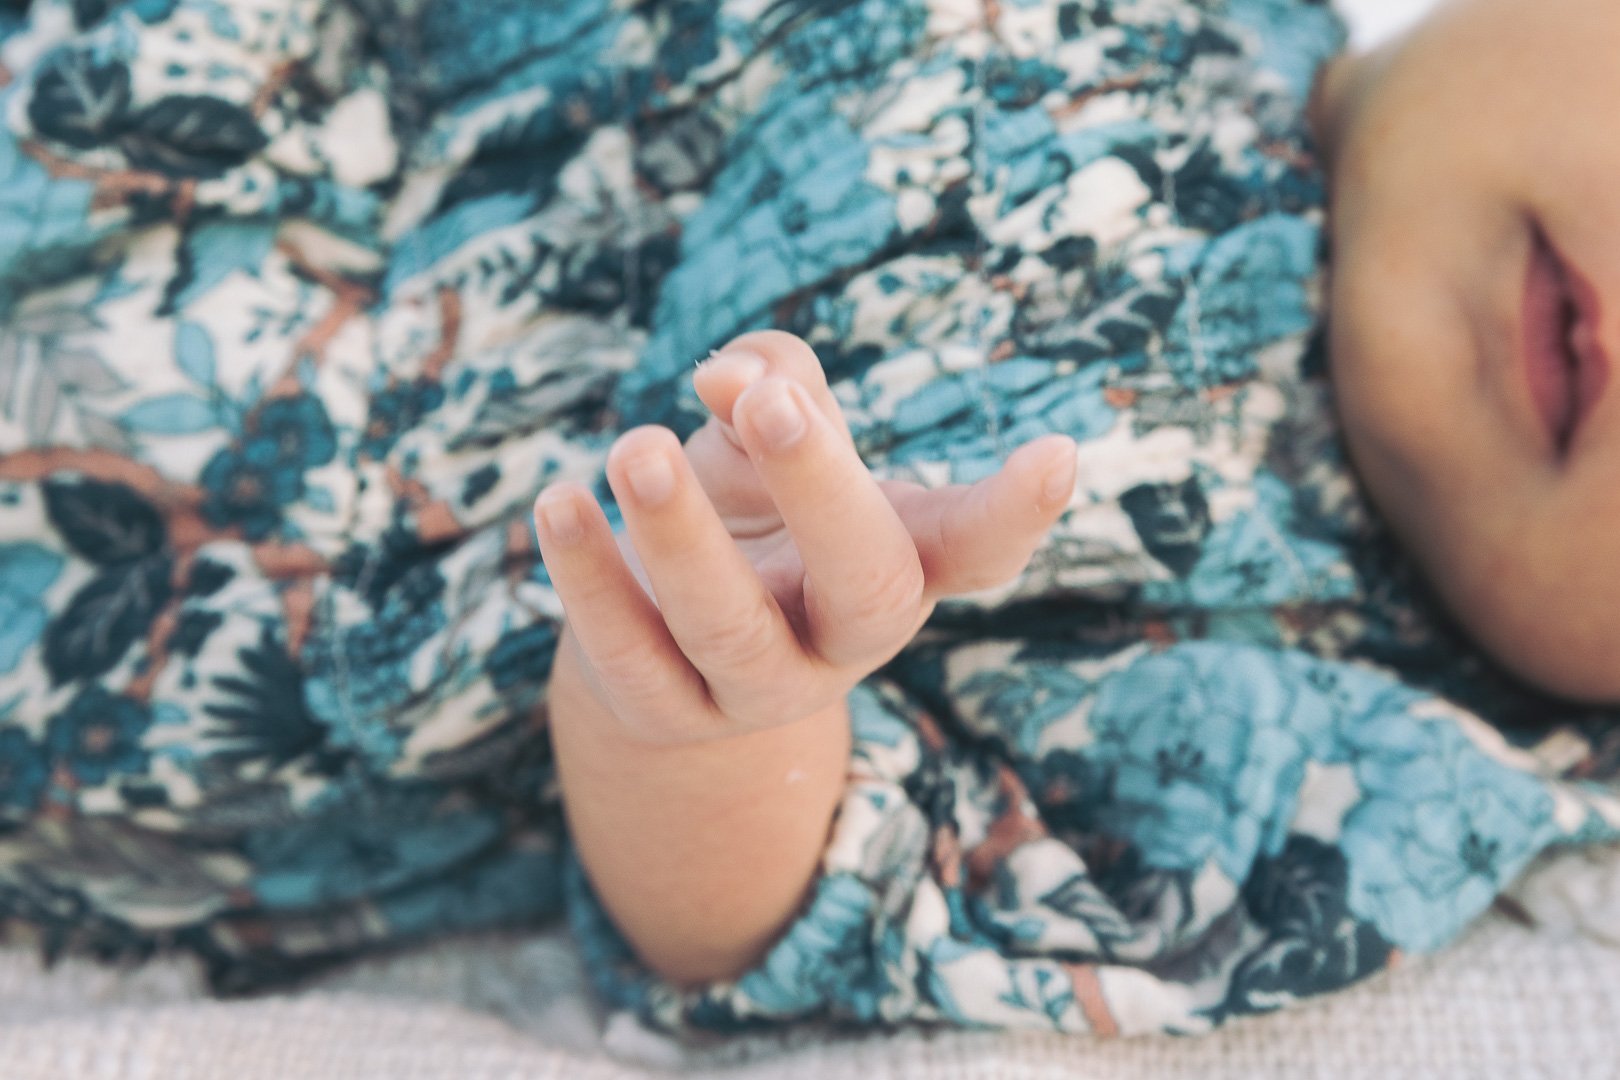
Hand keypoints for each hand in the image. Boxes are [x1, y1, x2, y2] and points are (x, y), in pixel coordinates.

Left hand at [534, 330, 1077, 744]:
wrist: (662, 630)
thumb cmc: (743, 506)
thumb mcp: (771, 434)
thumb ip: (770, 383)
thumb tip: (729, 378)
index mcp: (898, 560)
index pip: (973, 547)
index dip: (1015, 513)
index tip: (1054, 455)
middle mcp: (846, 635)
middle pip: (866, 584)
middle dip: (822, 491)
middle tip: (774, 404)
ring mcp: (760, 689)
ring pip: (730, 629)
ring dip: (683, 535)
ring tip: (636, 447)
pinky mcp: (666, 713)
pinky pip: (629, 655)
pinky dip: (590, 578)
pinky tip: (559, 505)